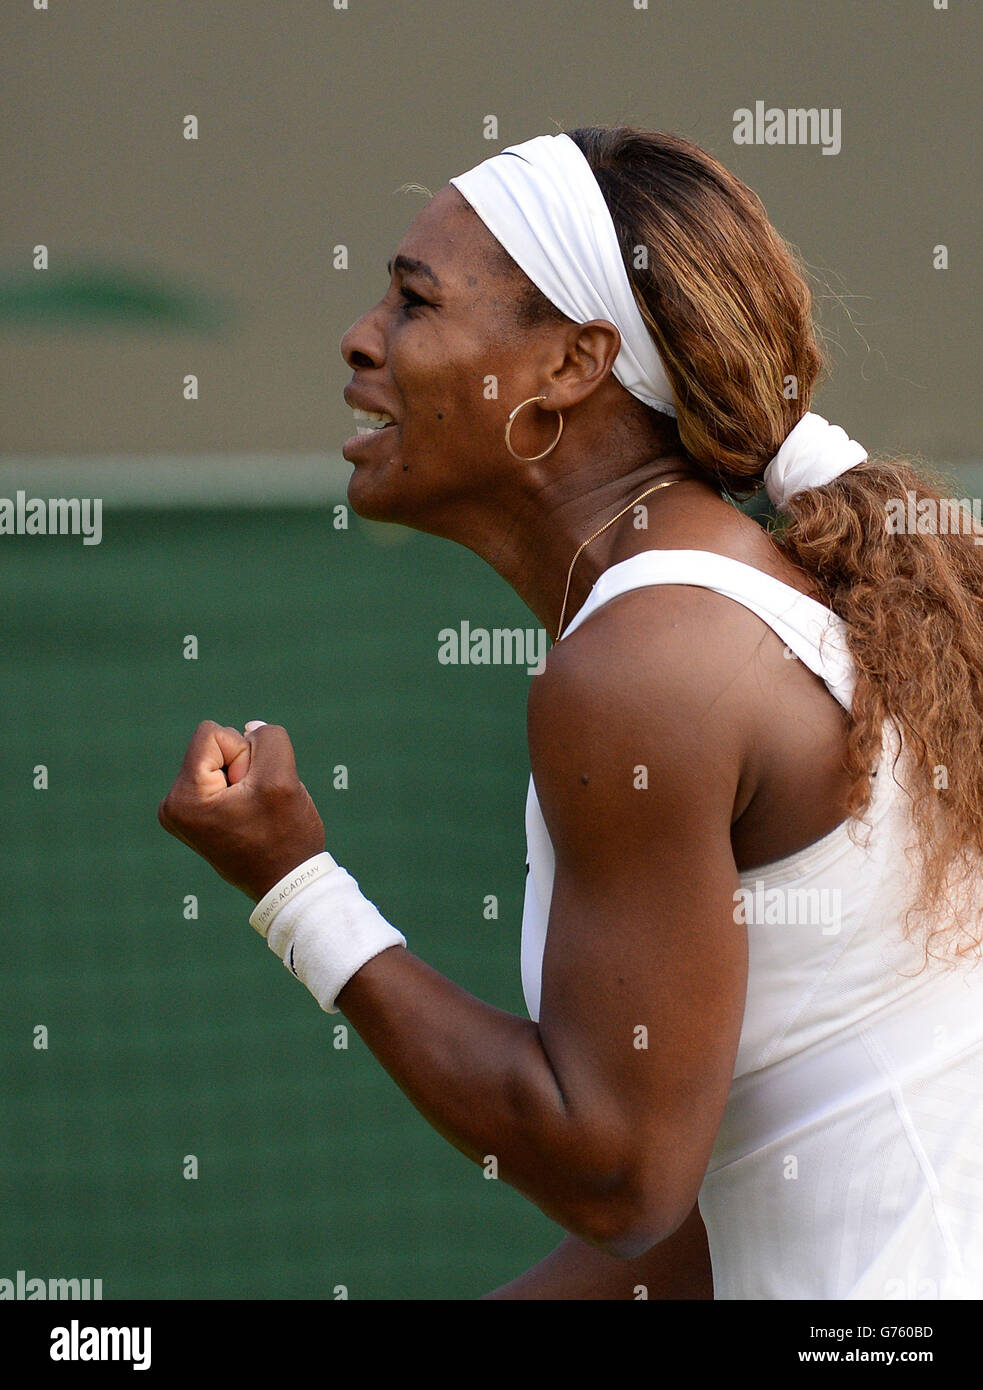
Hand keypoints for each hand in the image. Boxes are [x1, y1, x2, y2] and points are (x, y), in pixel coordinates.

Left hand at [157, 720, 325, 900]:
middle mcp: (173, 803)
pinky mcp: (197, 814)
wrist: (288, 884)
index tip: (252, 792)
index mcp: (183, 797)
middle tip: (255, 807)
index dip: (244, 753)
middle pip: (215, 745)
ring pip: (223, 760)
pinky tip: (250, 817)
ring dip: (248, 779)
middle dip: (245, 767)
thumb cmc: (285, 836)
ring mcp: (183, 810)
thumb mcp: (282, 777)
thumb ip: (268, 738)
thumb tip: (248, 729)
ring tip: (254, 814)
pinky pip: (224, 777)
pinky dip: (244, 790)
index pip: (214, 733)